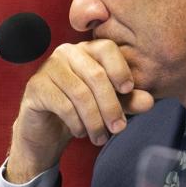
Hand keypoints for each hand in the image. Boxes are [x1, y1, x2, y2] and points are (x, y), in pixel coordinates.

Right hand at [4, 39, 154, 182]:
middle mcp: (66, 53)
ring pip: (80, 93)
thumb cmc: (79, 112)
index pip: (107, 48)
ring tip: (100, 138)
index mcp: (87, 50)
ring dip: (94, 120)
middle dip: (111, 106)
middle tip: (118, 128)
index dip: (120, 69)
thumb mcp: (109, 106)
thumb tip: (149, 101)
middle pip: (96, 75)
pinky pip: (63, 105)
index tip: (128, 91)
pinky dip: (76, 123)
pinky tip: (80, 132)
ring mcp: (48, 68)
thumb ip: (128, 101)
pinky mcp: (36, 87)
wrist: (46, 131)